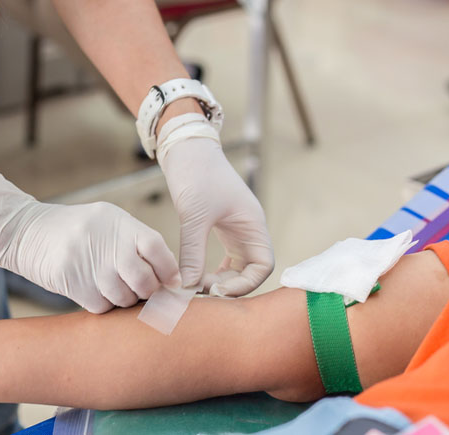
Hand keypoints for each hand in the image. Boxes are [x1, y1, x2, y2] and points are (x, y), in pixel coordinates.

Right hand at [0, 173, 181, 312]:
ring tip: (114, 287)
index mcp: (118, 222)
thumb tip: (170, 278)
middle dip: (148, 292)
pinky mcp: (70, 281)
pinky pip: (101, 306)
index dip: (168, 269)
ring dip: (124, 300)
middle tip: (143, 291)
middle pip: (143, 280)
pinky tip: (94, 290)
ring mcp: (86, 262)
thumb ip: (136, 243)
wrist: (26, 231)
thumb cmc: (77, 230)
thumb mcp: (107, 222)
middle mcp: (104, 241)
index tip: (172, 282)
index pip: (155, 247)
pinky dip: (103, 304)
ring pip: (123, 297)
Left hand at [159, 124, 273, 295]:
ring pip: (235, 268)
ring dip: (218, 280)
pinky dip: (209, 271)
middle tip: (199, 291)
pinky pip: (222, 260)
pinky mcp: (220, 228)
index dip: (244, 284)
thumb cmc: (196, 173)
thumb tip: (188, 286)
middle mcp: (248, 230)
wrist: (185, 148)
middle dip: (228, 285)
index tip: (215, 290)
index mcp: (253, 225)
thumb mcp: (194, 215)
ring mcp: (235, 230)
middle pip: (250, 271)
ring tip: (193, 287)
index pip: (263, 266)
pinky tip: (192, 277)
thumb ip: (193, 251)